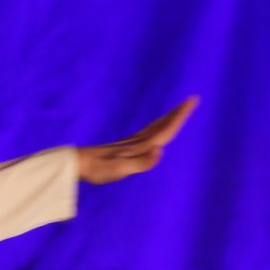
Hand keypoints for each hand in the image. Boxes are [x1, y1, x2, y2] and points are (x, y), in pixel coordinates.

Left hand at [75, 97, 198, 184]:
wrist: (77, 164)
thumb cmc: (98, 169)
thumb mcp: (121, 169)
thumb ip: (142, 162)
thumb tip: (161, 150)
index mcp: (140, 147)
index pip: (166, 130)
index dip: (180, 117)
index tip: (192, 101)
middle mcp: (137, 143)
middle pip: (162, 126)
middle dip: (177, 114)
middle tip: (191, 101)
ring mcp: (130, 145)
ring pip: (154, 129)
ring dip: (167, 120)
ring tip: (177, 112)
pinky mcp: (123, 148)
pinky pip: (145, 135)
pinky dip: (155, 129)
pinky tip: (152, 131)